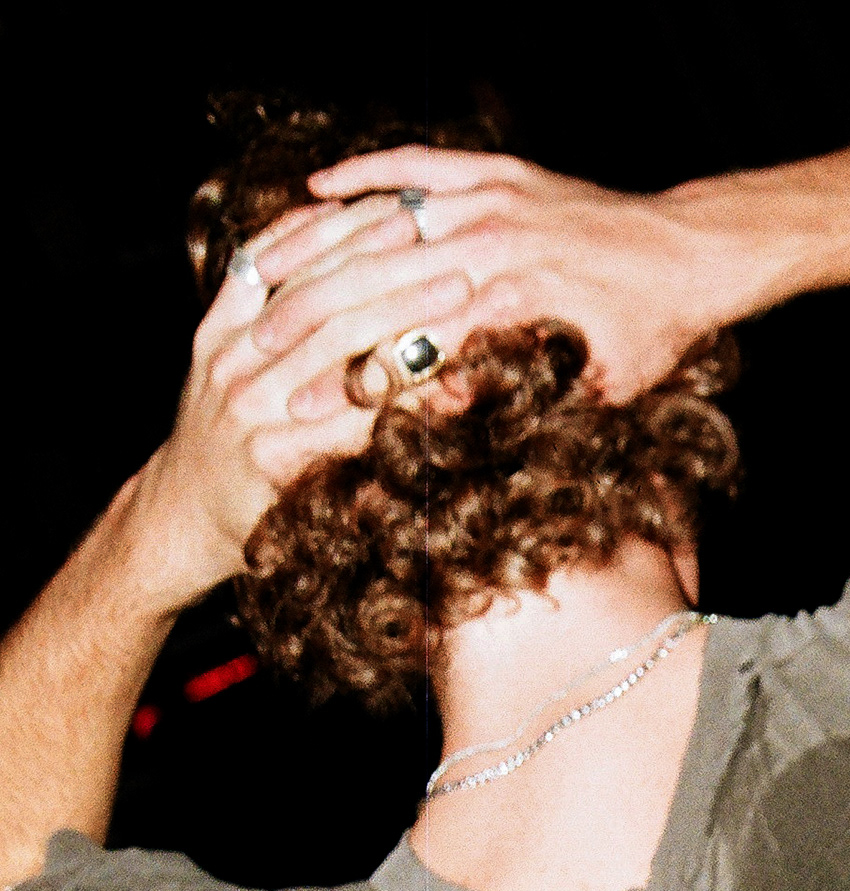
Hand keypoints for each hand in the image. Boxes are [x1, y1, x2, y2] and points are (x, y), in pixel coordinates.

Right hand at [128, 196, 472, 606]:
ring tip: (459, 301)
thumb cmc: (228, 440)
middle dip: (390, 267)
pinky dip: (398, 396)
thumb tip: (339, 263)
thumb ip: (273, 313)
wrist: (183, 517)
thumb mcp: (237, 364)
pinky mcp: (272, 456)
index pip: (290, 258)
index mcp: (226, 324)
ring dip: (405, 318)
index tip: (400, 208)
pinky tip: (443, 381)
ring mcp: (249, 406)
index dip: (347, 230)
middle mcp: (233, 356)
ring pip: (336, 347)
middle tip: (450, 249)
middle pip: (322, 295)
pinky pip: (347, 419)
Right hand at [300, 146, 746, 406]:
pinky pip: (418, 164)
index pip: (412, 348)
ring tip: (265, 281)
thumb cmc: (649, 335)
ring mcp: (492, 199)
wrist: (689, 257)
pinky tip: (318, 190)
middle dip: (316, 324)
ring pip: (385, 222)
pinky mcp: (497, 171)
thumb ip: (521, 398)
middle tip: (258, 354)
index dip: (354, 385)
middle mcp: (494, 243)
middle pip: (382, 284)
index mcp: (512, 304)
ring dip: (321, 250)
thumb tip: (446, 417)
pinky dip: (368, 174)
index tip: (302, 416)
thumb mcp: (594, 388)